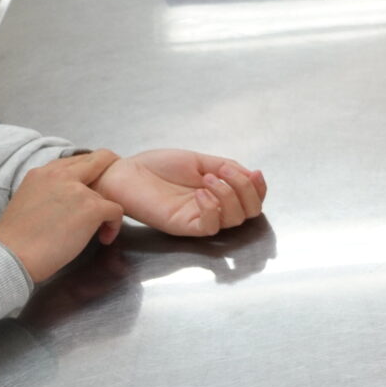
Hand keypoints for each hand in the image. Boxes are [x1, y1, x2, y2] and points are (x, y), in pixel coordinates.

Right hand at [0, 151, 125, 283]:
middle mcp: (60, 175)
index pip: (76, 160)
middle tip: (116, 190)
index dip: (91, 169)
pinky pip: (116, 210)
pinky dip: (114, 225)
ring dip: (106, 211)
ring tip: (98, 231)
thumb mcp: (28, 199)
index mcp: (42, 172)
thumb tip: (69, 197)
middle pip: (100, 159)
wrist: (14, 255)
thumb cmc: (18, 238)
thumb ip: (49, 190)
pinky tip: (104, 238)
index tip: (96, 184)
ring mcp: (78, 190)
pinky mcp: (91, 207)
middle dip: (112, 170)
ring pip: (107, 193)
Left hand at [93, 150, 267, 235]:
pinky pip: (210, 226)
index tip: (254, 172)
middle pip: (249, 212)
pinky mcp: (183, 226)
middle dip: (246, 190)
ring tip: (208, 178)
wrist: (126, 172)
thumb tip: (252, 175)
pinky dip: (212, 209)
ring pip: (233, 220)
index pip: (252, 199)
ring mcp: (199, 218)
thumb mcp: (199, 160)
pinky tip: (200, 193)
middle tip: (226, 172)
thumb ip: (226, 167)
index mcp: (219, 193)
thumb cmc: (157, 166)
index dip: (259, 189)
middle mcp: (213, 208)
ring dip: (228, 195)